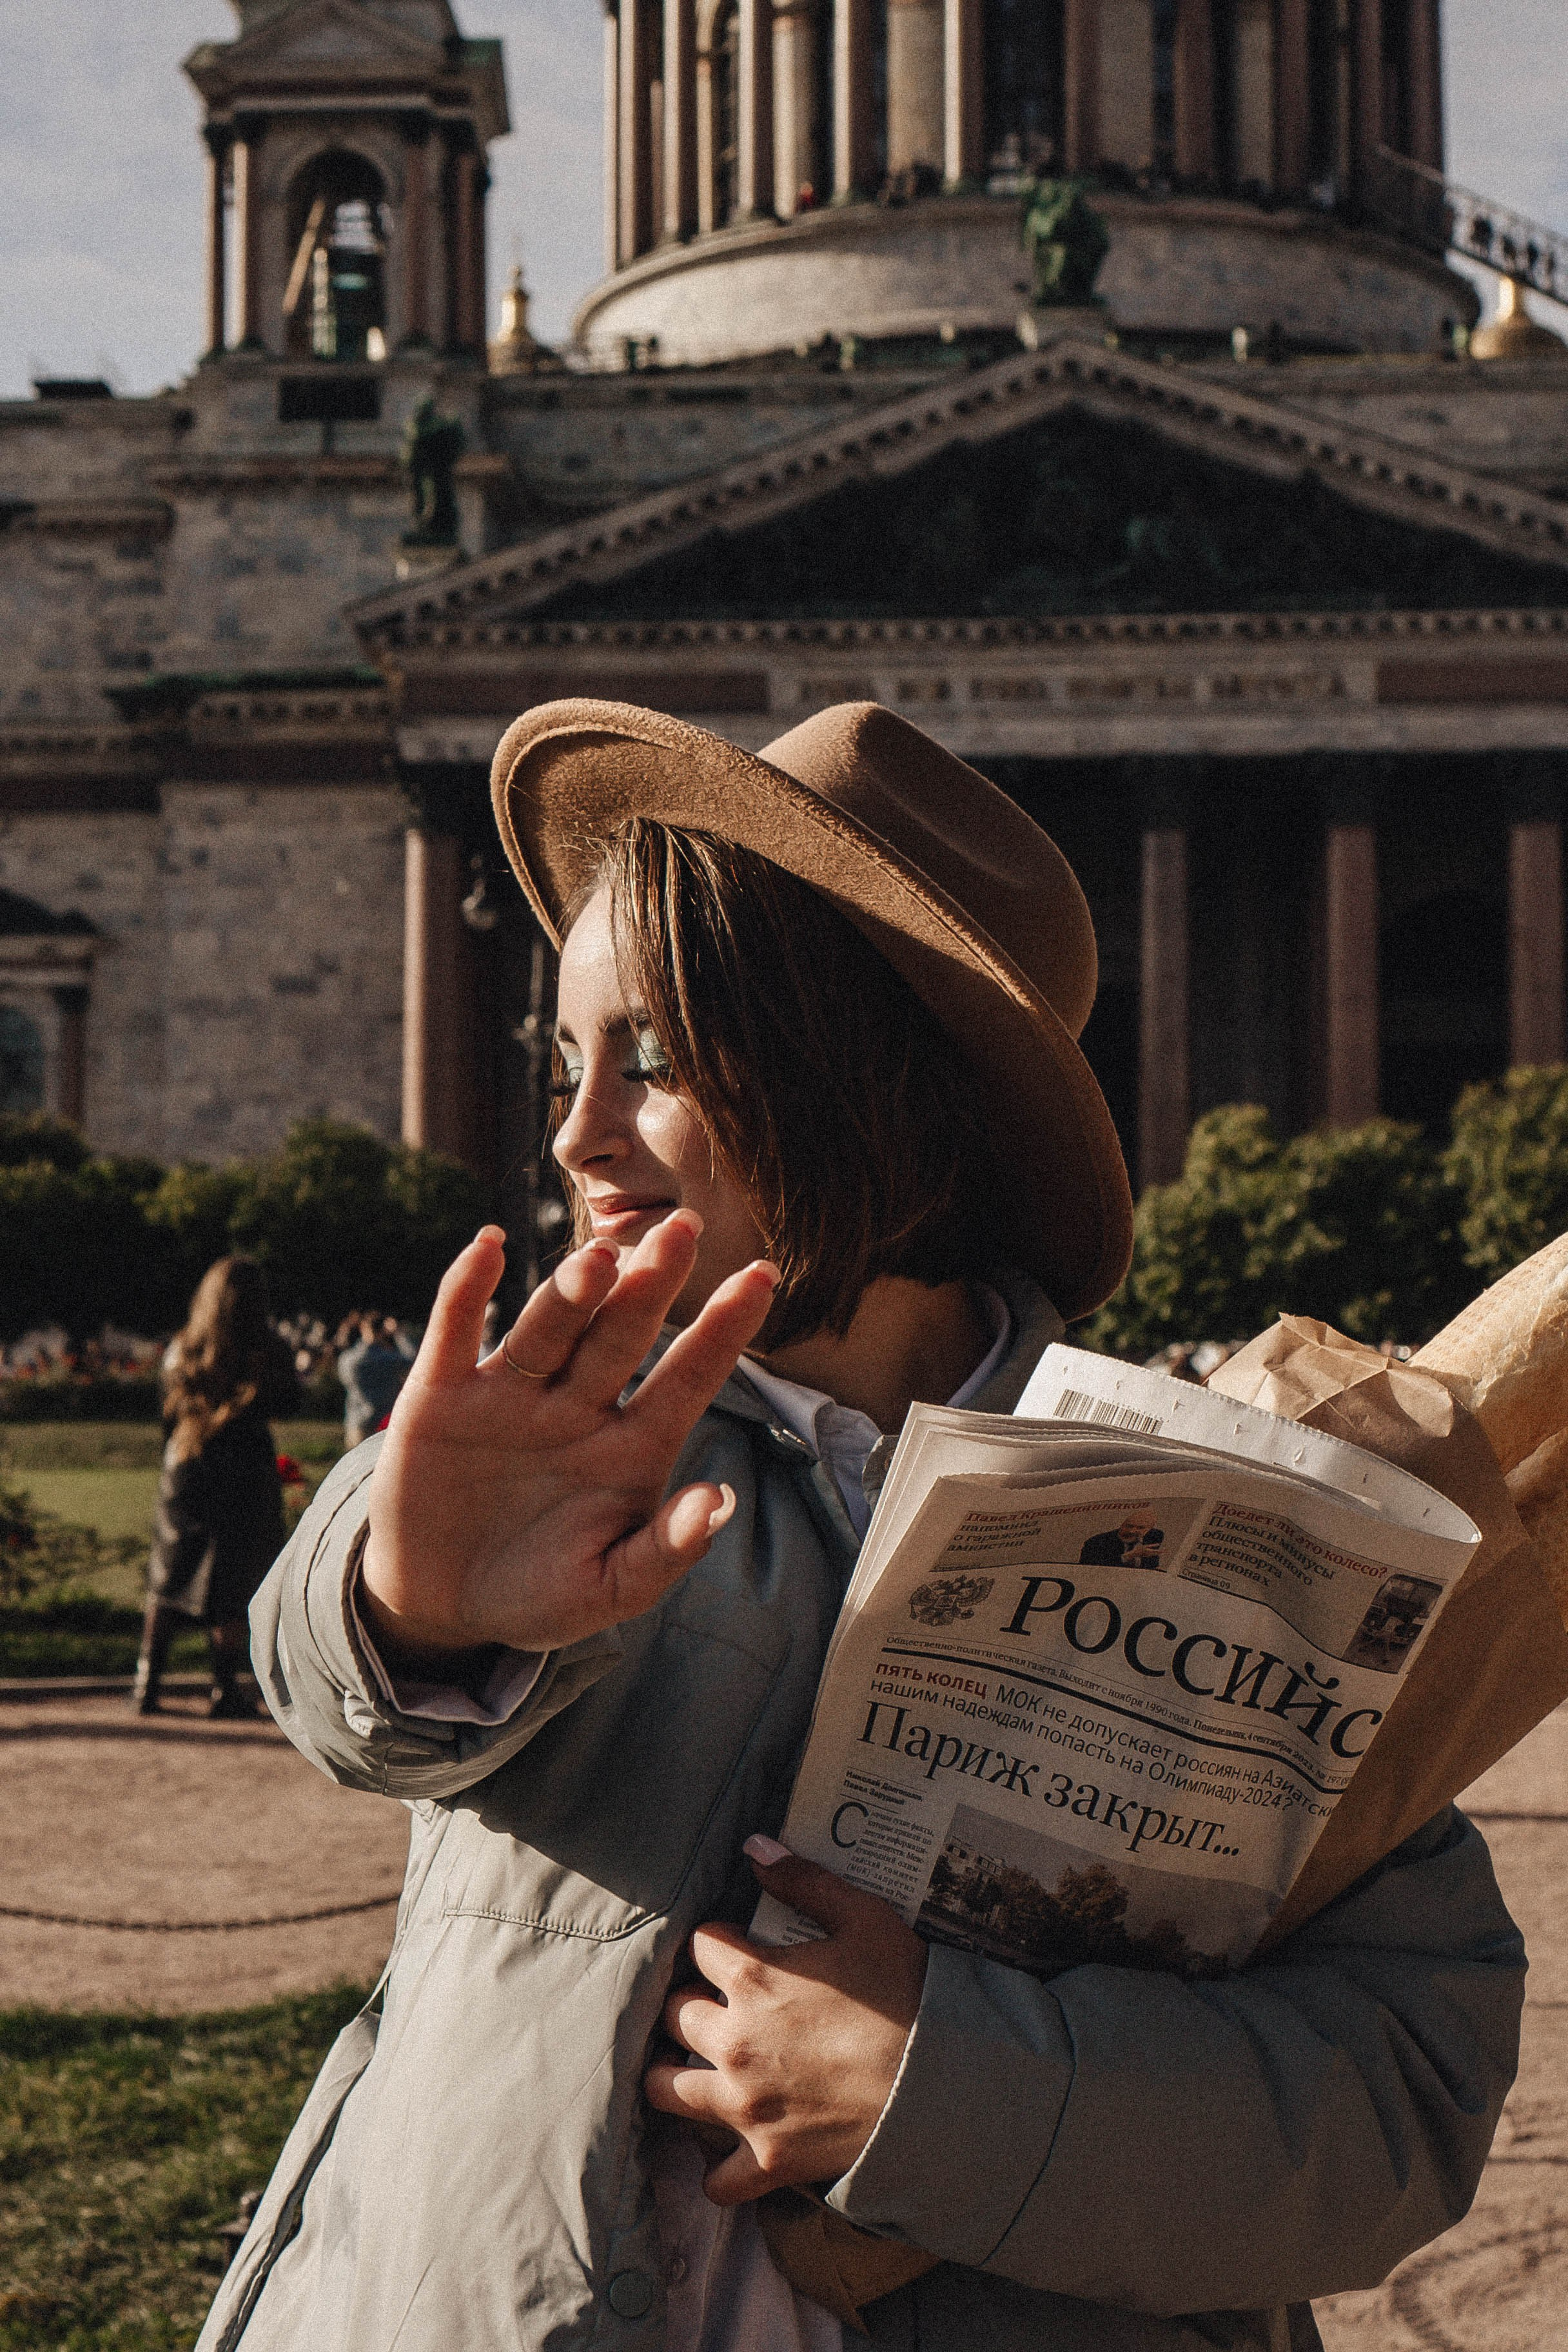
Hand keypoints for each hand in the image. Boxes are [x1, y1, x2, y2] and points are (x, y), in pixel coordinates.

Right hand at [359, 1212, 777, 1661]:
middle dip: (651, 1286)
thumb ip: (665, 1551)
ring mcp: (511, 1394)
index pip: (687, 1379)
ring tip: (599, 1259)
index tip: (764, 1277)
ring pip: (548, 1328)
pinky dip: (467, 1289)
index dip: (723, 1330)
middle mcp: (577, 1405)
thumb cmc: (538, 1595)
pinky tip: (484, 1246)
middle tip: (681, 1231)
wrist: (439, 1606)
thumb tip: (721, 1503)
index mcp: (631, 1446)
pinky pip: (456, 1331)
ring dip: (573, 1292)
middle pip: (621, 1336)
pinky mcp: (441, 1395)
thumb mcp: (608, 1591)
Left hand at [643, 1841, 928, 2204]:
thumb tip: (754, 1846)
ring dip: (674, 2075)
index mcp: (753, 1977)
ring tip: (695, 2068)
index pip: (700, 1945)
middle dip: (691, 2003)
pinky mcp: (766, 2160)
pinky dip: (717, 2169)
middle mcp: (733, 2041)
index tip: (737, 1946)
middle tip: (719, 2005)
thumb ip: (805, 1881)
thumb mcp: (865, 1919)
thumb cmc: (907, 1996)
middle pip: (674, 2014)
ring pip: (667, 2090)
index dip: (719, 1941)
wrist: (943, 2087)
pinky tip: (729, 2151)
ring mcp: (744, 2106)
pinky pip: (715, 2179)